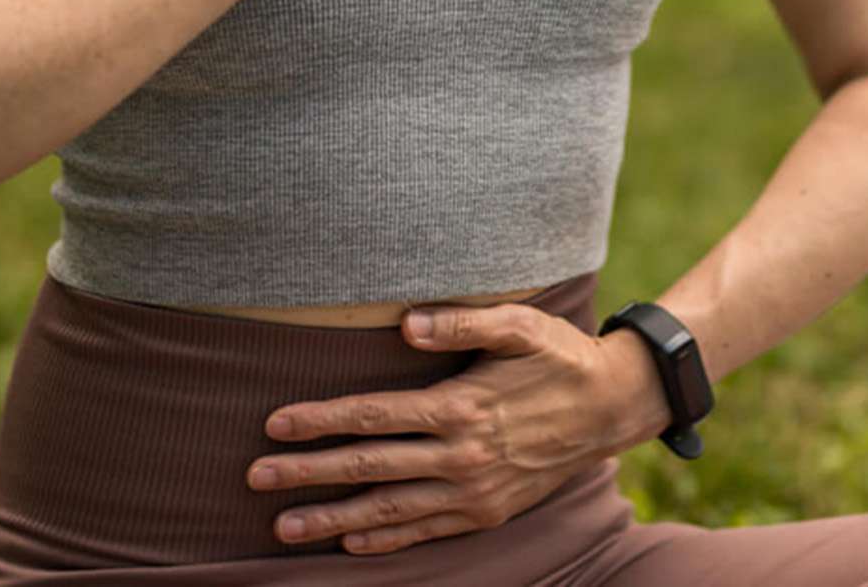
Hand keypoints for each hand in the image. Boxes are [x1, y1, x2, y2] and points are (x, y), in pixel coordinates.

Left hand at [246, 301, 664, 554]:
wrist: (612, 407)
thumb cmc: (559, 355)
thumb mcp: (518, 324)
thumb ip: (460, 322)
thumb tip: (405, 324)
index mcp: (459, 407)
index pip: (373, 416)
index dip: (321, 420)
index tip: (274, 425)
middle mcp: (460, 456)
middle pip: (368, 467)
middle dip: (308, 474)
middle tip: (256, 479)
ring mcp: (473, 492)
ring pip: (389, 510)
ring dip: (334, 520)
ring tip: (285, 526)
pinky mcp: (486, 512)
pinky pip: (426, 532)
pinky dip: (386, 541)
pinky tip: (352, 545)